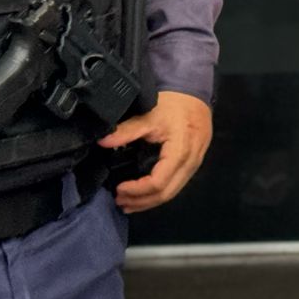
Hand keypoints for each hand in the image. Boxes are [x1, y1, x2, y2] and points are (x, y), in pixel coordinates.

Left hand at [99, 90, 212, 212]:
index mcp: (180, 151)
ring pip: (172, 193)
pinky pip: (176, 185)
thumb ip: (126, 130)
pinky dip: (158, 193)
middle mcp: (190, 162)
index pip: (158, 182)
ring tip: (128, 203)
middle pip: (166, 193)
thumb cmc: (173, 104)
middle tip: (119, 201)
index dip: (137, 190)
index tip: (118, 188)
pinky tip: (145, 195)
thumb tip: (102, 141)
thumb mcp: (149, 114)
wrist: (195, 95)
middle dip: (141, 201)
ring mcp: (194, 165)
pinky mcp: (193, 165)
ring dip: (149, 202)